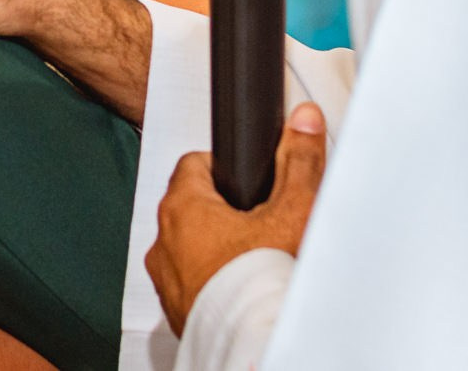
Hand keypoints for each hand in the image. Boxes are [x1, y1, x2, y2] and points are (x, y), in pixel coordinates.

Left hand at [146, 103, 327, 335]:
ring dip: (214, 247)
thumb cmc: (263, 282)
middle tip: (259, 220)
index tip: (249, 179)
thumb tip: (303, 119)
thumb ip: (298, 162)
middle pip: (191, 207)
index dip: (225, 167)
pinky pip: (190, 283)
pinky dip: (211, 280)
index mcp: (183, 208)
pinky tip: (241, 286)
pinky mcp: (175, 311)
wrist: (253, 346)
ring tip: (253, 256)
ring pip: (188, 247)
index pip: (194, 164)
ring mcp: (166, 280)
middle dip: (222, 209)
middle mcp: (164, 243)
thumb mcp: (293, 213)